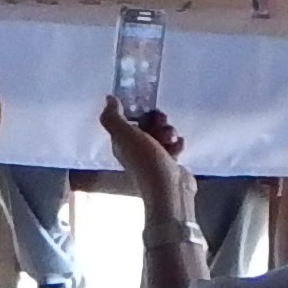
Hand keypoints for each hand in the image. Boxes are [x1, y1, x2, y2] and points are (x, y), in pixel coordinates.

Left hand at [100, 96, 197, 217]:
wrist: (169, 189)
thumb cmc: (145, 161)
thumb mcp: (124, 135)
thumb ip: (114, 116)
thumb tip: (108, 99)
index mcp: (122, 142)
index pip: (129, 120)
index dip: (138, 112)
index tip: (147, 110)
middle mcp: (135, 149)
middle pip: (148, 125)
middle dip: (158, 122)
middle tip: (162, 124)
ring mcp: (154, 157)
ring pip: (163, 133)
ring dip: (169, 132)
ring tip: (171, 140)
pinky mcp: (170, 163)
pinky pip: (174, 145)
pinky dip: (177, 145)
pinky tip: (178, 150)